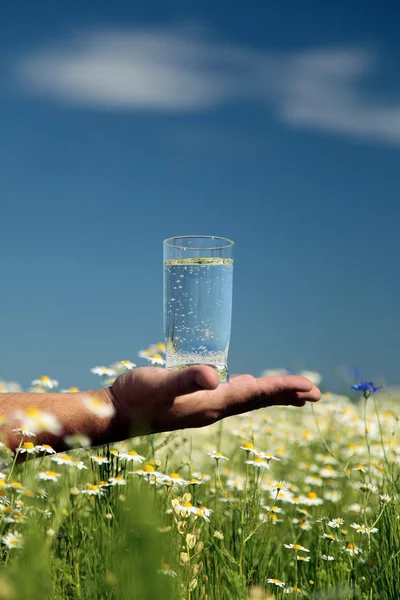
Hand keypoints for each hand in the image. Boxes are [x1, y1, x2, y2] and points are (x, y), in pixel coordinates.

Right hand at [104, 366, 320, 441]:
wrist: (115, 414)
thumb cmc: (136, 397)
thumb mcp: (161, 384)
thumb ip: (186, 380)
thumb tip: (215, 377)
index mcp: (211, 404)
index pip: (256, 395)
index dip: (283, 389)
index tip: (310, 387)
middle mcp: (212, 408)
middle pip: (258, 400)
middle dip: (287, 395)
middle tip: (316, 394)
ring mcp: (203, 407)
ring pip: (246, 399)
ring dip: (270, 394)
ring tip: (292, 393)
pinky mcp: (193, 402)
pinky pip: (229, 396)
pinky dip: (246, 390)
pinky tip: (242, 385)